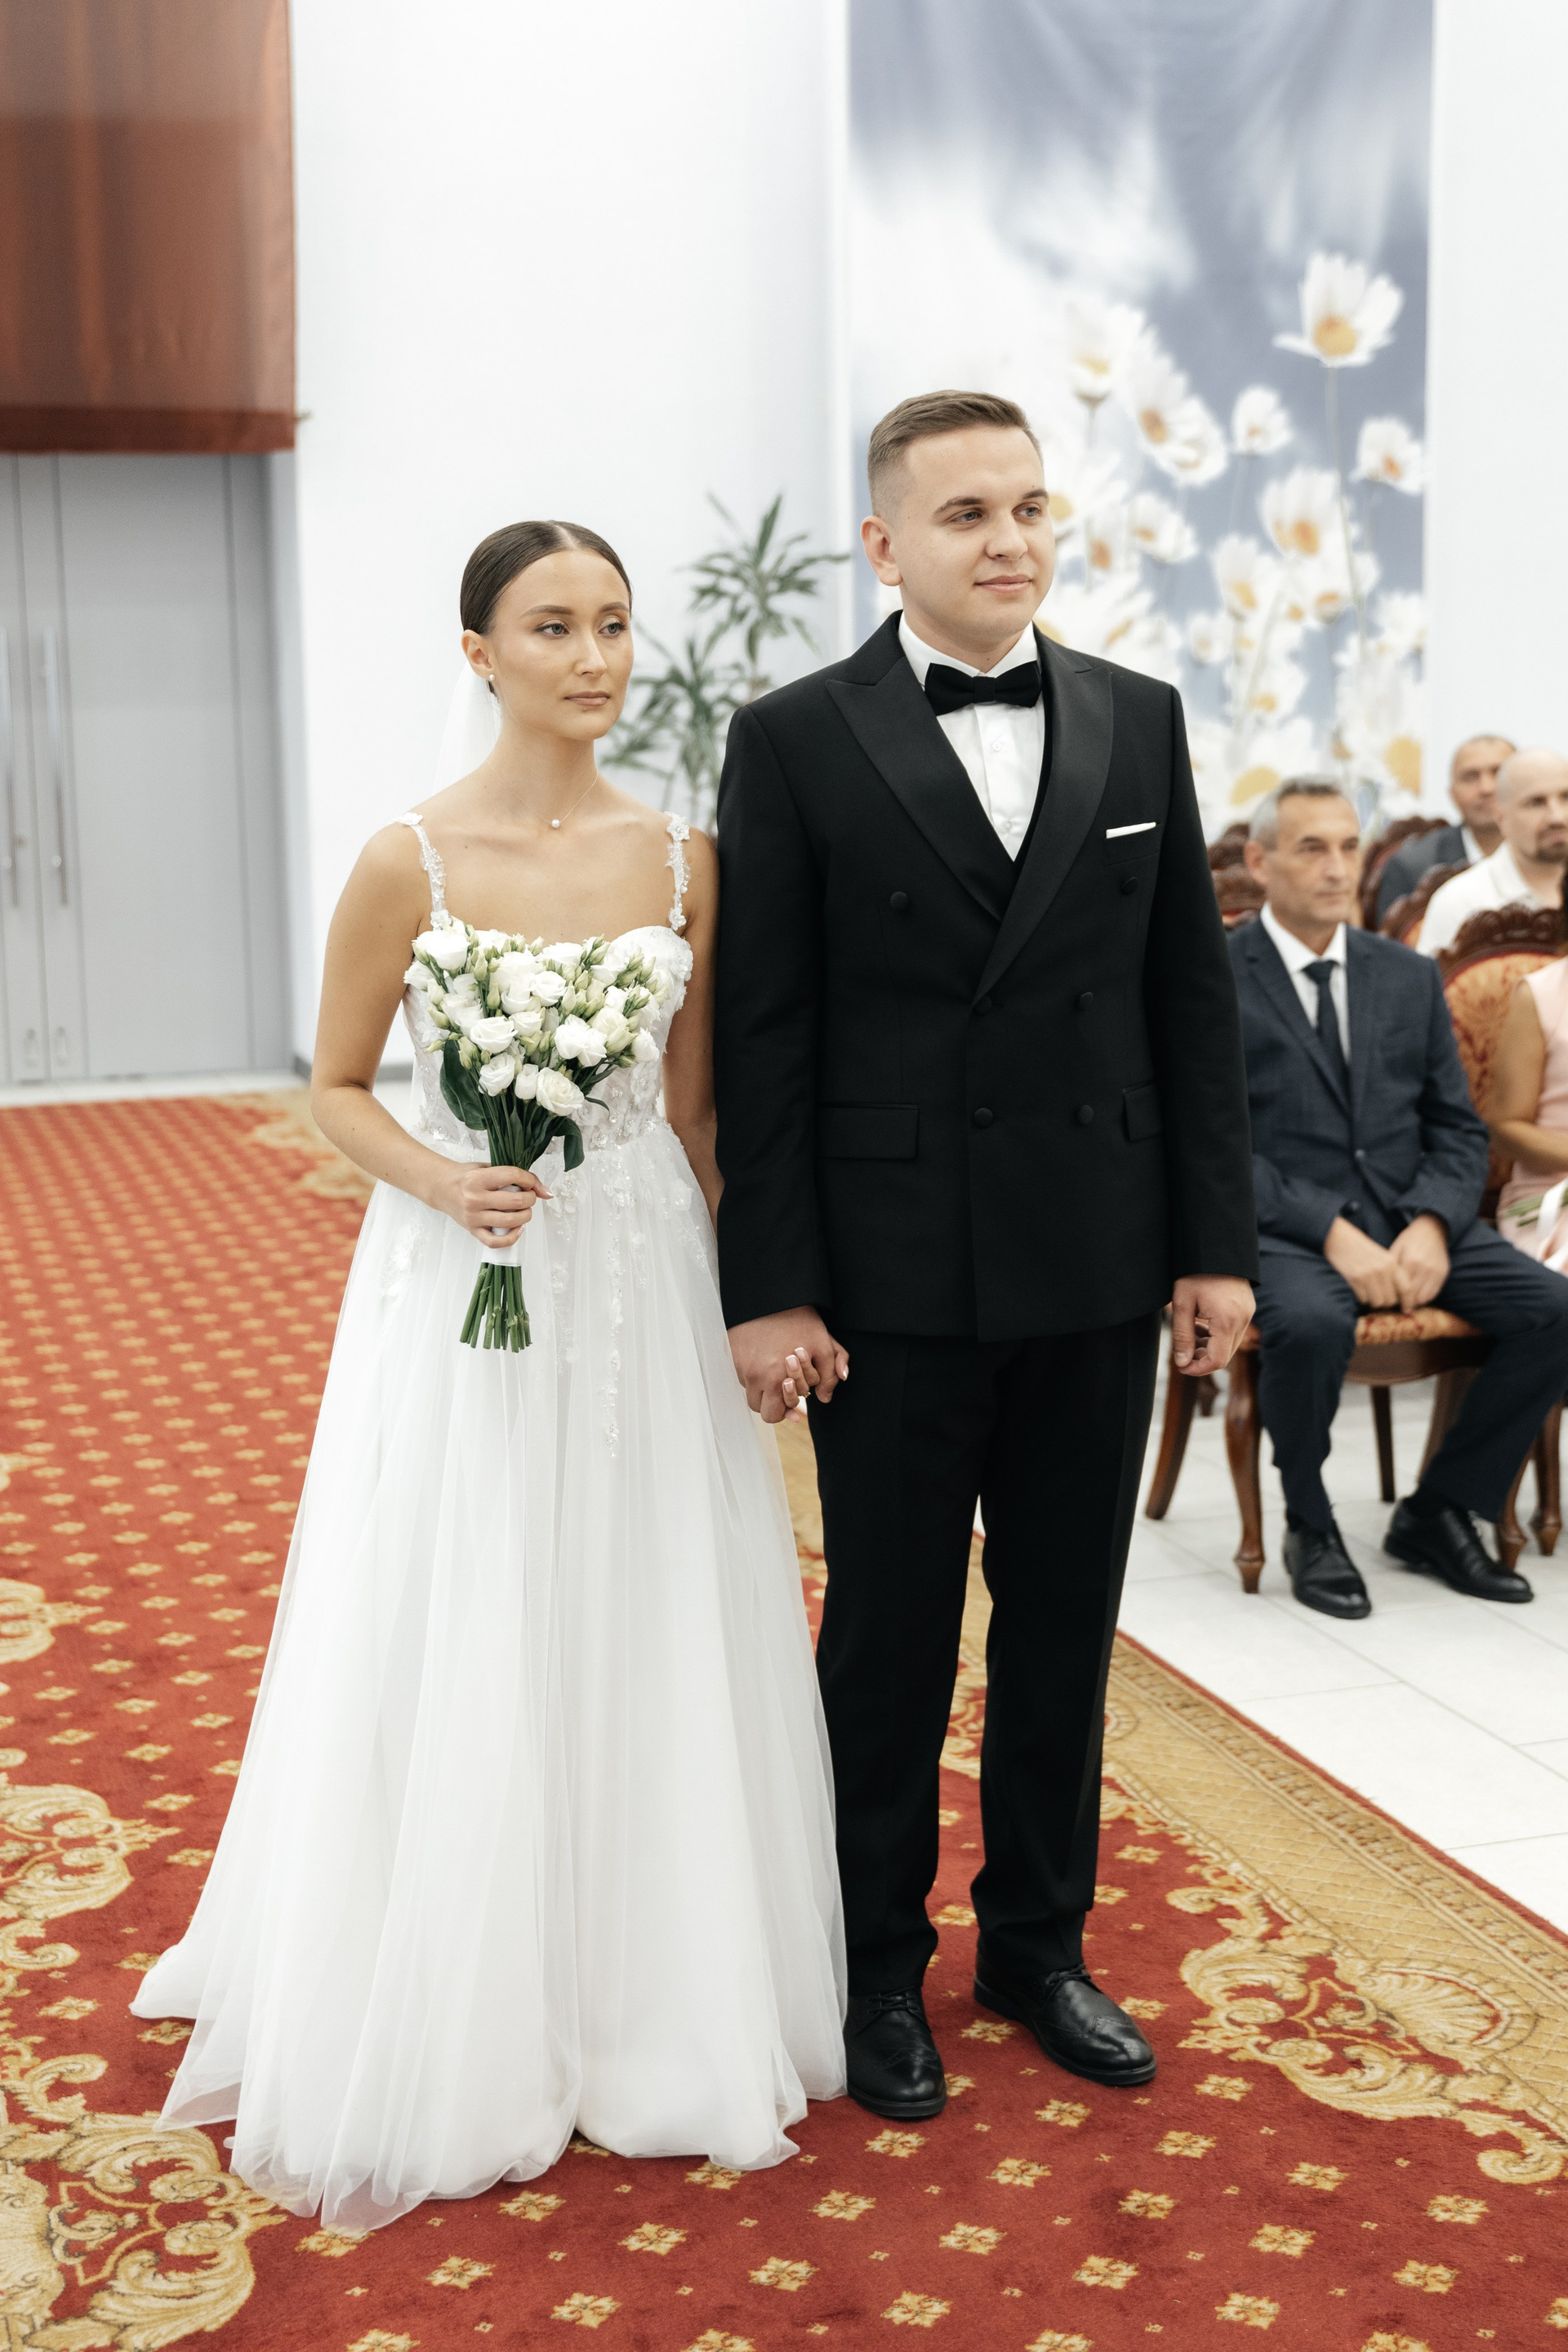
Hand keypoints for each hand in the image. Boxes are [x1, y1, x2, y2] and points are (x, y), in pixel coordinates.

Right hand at [436, 1162, 550, 1243]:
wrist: (441, 1187)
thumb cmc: (466, 1177)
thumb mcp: (488, 1168)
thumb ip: (515, 1176)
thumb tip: (545, 1191)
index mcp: (477, 1179)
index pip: (512, 1176)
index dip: (528, 1179)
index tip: (529, 1182)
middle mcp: (474, 1199)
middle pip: (516, 1202)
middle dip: (530, 1199)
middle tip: (528, 1196)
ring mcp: (473, 1217)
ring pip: (511, 1222)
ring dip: (526, 1216)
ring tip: (524, 1210)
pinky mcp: (473, 1230)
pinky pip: (496, 1242)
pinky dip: (512, 1238)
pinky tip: (518, 1229)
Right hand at [728, 1307, 848, 1422]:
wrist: (774, 1295)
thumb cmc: (800, 1320)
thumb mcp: (823, 1346)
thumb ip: (829, 1375)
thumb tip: (825, 1398)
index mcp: (775, 1379)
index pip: (773, 1415)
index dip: (785, 1411)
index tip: (793, 1401)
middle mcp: (753, 1376)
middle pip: (758, 1408)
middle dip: (772, 1403)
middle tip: (784, 1390)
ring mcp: (739, 1365)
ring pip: (748, 1391)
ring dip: (761, 1388)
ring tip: (775, 1372)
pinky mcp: (730, 1353)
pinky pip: (740, 1373)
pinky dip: (752, 1372)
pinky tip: (764, 1357)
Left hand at [1171, 1275, 1254, 1374]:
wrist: (1215, 1246)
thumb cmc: (1195, 1272)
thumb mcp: (1182, 1303)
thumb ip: (1182, 1336)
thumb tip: (1183, 1363)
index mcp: (1227, 1320)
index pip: (1217, 1361)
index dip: (1198, 1369)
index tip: (1181, 1366)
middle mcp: (1242, 1320)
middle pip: (1224, 1356)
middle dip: (1202, 1358)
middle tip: (1182, 1351)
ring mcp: (1247, 1314)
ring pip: (1229, 1345)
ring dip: (1208, 1346)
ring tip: (1189, 1333)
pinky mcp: (1247, 1308)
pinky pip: (1233, 1331)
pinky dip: (1216, 1335)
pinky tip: (1200, 1324)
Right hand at [1323, 1215, 1400, 1307]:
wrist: (1339, 1238)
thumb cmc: (1361, 1248)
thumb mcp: (1382, 1256)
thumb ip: (1392, 1273)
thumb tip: (1399, 1296)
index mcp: (1391, 1263)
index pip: (1407, 1288)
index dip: (1408, 1302)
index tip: (1406, 1309)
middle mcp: (1382, 1270)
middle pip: (1391, 1300)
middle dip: (1386, 1302)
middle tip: (1379, 1297)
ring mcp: (1368, 1275)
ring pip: (1377, 1302)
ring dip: (1373, 1301)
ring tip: (1368, 1292)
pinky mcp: (1354, 1280)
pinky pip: (1363, 1299)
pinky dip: (1361, 1297)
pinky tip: (1358, 1288)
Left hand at [1386, 1212, 1449, 1311]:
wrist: (1432, 1229)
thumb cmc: (1409, 1239)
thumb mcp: (1396, 1249)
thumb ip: (1391, 1267)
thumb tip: (1381, 1286)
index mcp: (1410, 1262)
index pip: (1400, 1289)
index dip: (1393, 1298)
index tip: (1387, 1302)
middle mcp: (1424, 1269)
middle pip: (1412, 1297)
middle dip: (1403, 1303)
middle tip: (1395, 1305)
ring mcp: (1435, 1272)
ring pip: (1423, 1298)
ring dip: (1414, 1303)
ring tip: (1405, 1303)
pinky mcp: (1443, 1274)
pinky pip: (1434, 1294)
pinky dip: (1424, 1299)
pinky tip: (1416, 1298)